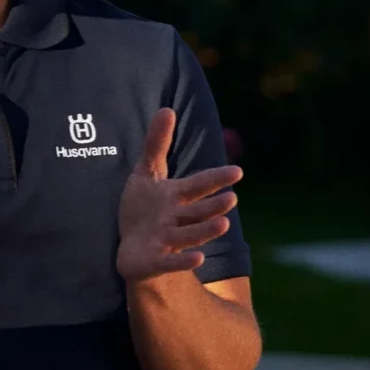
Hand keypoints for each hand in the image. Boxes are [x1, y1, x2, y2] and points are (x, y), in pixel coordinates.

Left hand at [117, 109, 241, 281]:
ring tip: (224, 224)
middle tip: (232, 198)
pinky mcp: (156, 261)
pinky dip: (183, 261)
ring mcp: (168, 240)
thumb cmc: (143, 208)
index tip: (237, 172)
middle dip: (214, 205)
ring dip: (206, 229)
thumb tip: (167, 108)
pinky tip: (198, 258)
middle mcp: (177, 218)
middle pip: (197, 211)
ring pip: (189, 234)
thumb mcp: (147, 173)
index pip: (198, 185)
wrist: (132, 248)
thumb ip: (157, 143)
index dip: (215, 179)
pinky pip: (170, 261)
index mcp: (176, 197)